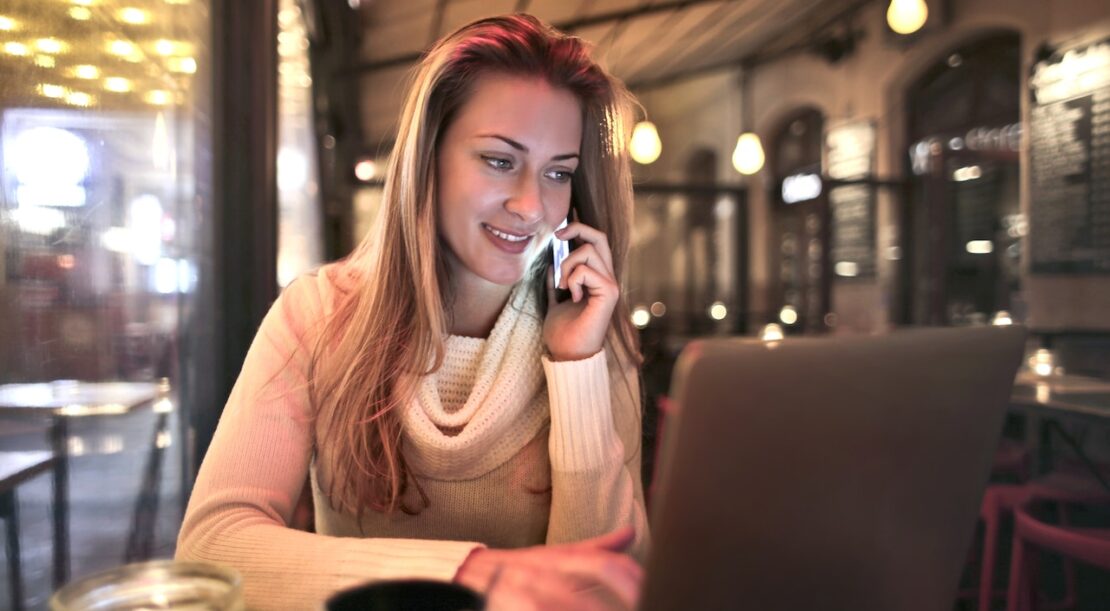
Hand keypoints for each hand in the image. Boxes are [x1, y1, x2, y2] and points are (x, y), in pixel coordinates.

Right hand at [454, 527, 641, 610]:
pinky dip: (568, 610)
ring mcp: (527, 594)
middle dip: (626, 598)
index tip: (657, 595)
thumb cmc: (511, 572)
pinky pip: (542, 610)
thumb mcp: (552, 557)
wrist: (457, 578)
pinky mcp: (511, 607)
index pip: (606, 565)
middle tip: (648, 605)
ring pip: (569, 603)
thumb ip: (594, 550)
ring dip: (597, 608)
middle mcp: (545, 574)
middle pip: (595, 583)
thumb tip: (631, 533)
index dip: (634, 580)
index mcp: (559, 559)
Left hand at [544, 222, 618, 361]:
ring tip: (562, 286)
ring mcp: (610, 285)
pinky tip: (572, 297)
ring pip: (588, 251)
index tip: (558, 232)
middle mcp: (607, 278)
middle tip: (557, 236)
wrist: (567, 354)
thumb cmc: (562, 332)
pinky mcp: (609, 293)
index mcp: (596, 278)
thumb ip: (555, 283)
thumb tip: (551, 264)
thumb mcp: (554, 301)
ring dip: (567, 265)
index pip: (595, 242)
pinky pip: (586, 271)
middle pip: (600, 237)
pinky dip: (572, 280)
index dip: (579, 229)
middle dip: (577, 228)